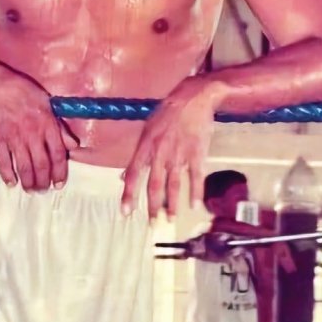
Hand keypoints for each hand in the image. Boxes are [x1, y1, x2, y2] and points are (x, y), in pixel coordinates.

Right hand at [0, 62, 78, 190]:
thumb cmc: (24, 92)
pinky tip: (11, 183)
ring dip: (28, 182)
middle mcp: (33, 133)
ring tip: (31, 190)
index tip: (59, 183)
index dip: (60, 172)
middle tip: (43, 190)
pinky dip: (8, 174)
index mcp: (47, 124)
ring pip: (24, 166)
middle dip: (44, 181)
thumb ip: (60, 128)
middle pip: (41, 164)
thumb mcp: (48, 105)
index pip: (58, 154)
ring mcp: (14, 137)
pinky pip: (3, 161)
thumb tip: (74, 145)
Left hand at [121, 76, 218, 219]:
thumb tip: (123, 176)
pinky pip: (196, 177)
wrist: (194, 97)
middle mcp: (160, 152)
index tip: (126, 212)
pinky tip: (195, 205)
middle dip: (152, 207)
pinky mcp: (197, 153)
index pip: (133, 174)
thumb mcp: (147, 129)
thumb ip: (138, 155)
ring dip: (172, 205)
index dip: (129, 194)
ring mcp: (179, 154)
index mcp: (146, 145)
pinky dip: (196, 192)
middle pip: (153, 185)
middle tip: (152, 224)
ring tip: (171, 219)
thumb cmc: (168, 112)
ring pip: (173, 185)